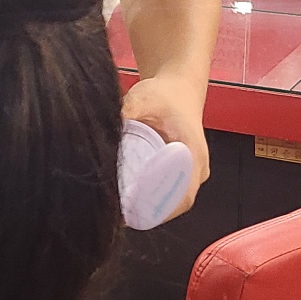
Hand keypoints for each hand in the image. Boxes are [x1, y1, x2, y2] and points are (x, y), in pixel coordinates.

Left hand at [122, 72, 208, 218]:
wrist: (178, 85)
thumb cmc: (166, 93)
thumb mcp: (144, 98)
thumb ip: (127, 110)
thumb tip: (104, 128)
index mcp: (193, 155)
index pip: (183, 197)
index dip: (159, 211)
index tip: (134, 214)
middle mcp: (196, 168)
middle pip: (175, 203)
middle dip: (149, 212)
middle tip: (119, 213)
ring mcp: (190, 171)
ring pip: (171, 199)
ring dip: (149, 207)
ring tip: (119, 209)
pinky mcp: (181, 169)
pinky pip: (169, 190)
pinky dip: (151, 197)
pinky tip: (128, 199)